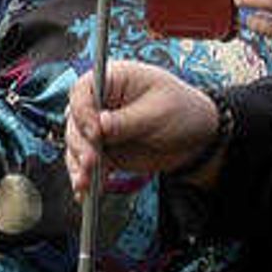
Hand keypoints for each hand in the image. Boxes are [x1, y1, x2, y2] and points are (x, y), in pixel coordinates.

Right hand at [66, 61, 220, 181]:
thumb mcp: (158, 112)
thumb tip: (98, 125)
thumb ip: (126, 120)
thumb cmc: (182, 112)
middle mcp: (101, 102)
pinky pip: (86, 163)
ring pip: (76, 144)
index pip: (84, 90)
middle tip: (92, 162)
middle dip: (81, 144)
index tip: (94, 132)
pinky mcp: (104, 150)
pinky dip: (84, 177)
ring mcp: (100, 128)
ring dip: (78, 164)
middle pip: (75, 120)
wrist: (197, 139)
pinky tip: (85, 191)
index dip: (83, 110)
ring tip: (86, 183)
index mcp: (113, 80)